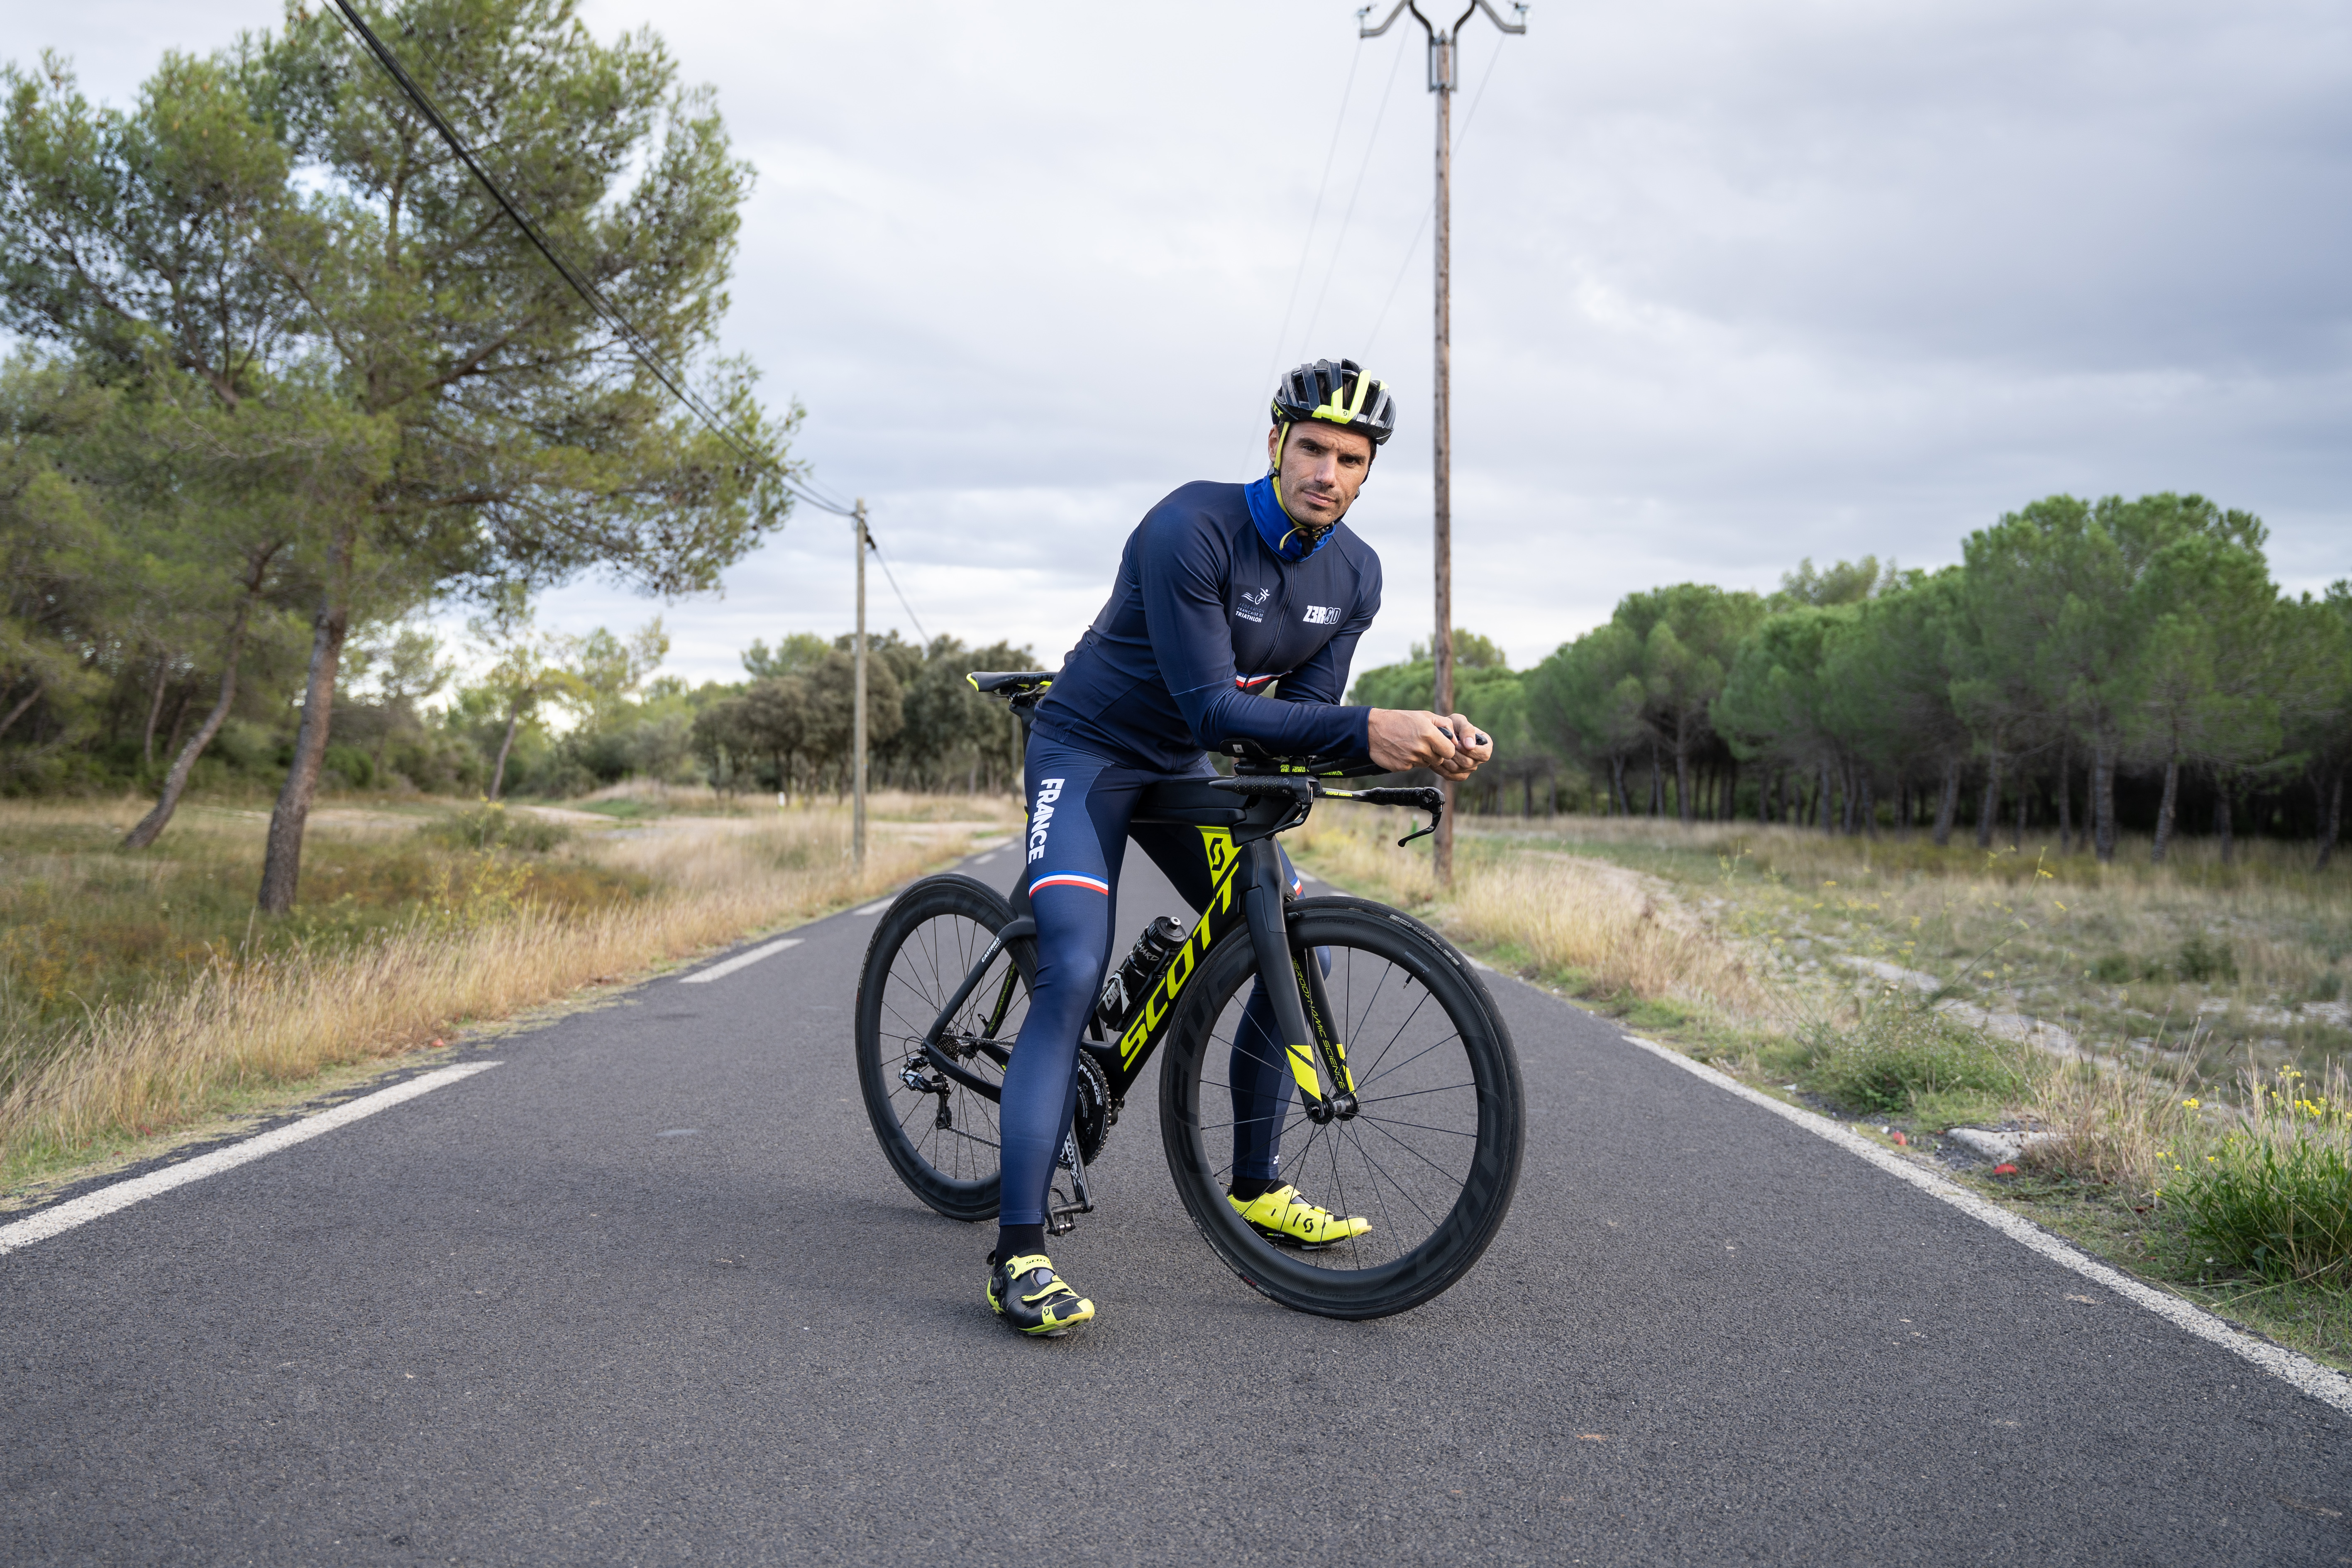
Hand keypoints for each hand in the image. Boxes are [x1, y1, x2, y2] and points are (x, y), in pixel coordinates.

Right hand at [1368, 709, 1491, 779]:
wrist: (1372, 730)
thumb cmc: (1399, 720)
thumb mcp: (1424, 715)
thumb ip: (1444, 725)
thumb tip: (1456, 739)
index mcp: (1429, 734)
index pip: (1450, 751)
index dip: (1447, 749)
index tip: (1441, 744)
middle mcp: (1421, 748)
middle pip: (1439, 759)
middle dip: (1434, 753)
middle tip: (1422, 742)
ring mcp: (1411, 759)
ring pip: (1426, 763)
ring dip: (1422, 757)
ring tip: (1410, 744)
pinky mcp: (1402, 767)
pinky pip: (1413, 766)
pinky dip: (1410, 760)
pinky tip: (1402, 750)